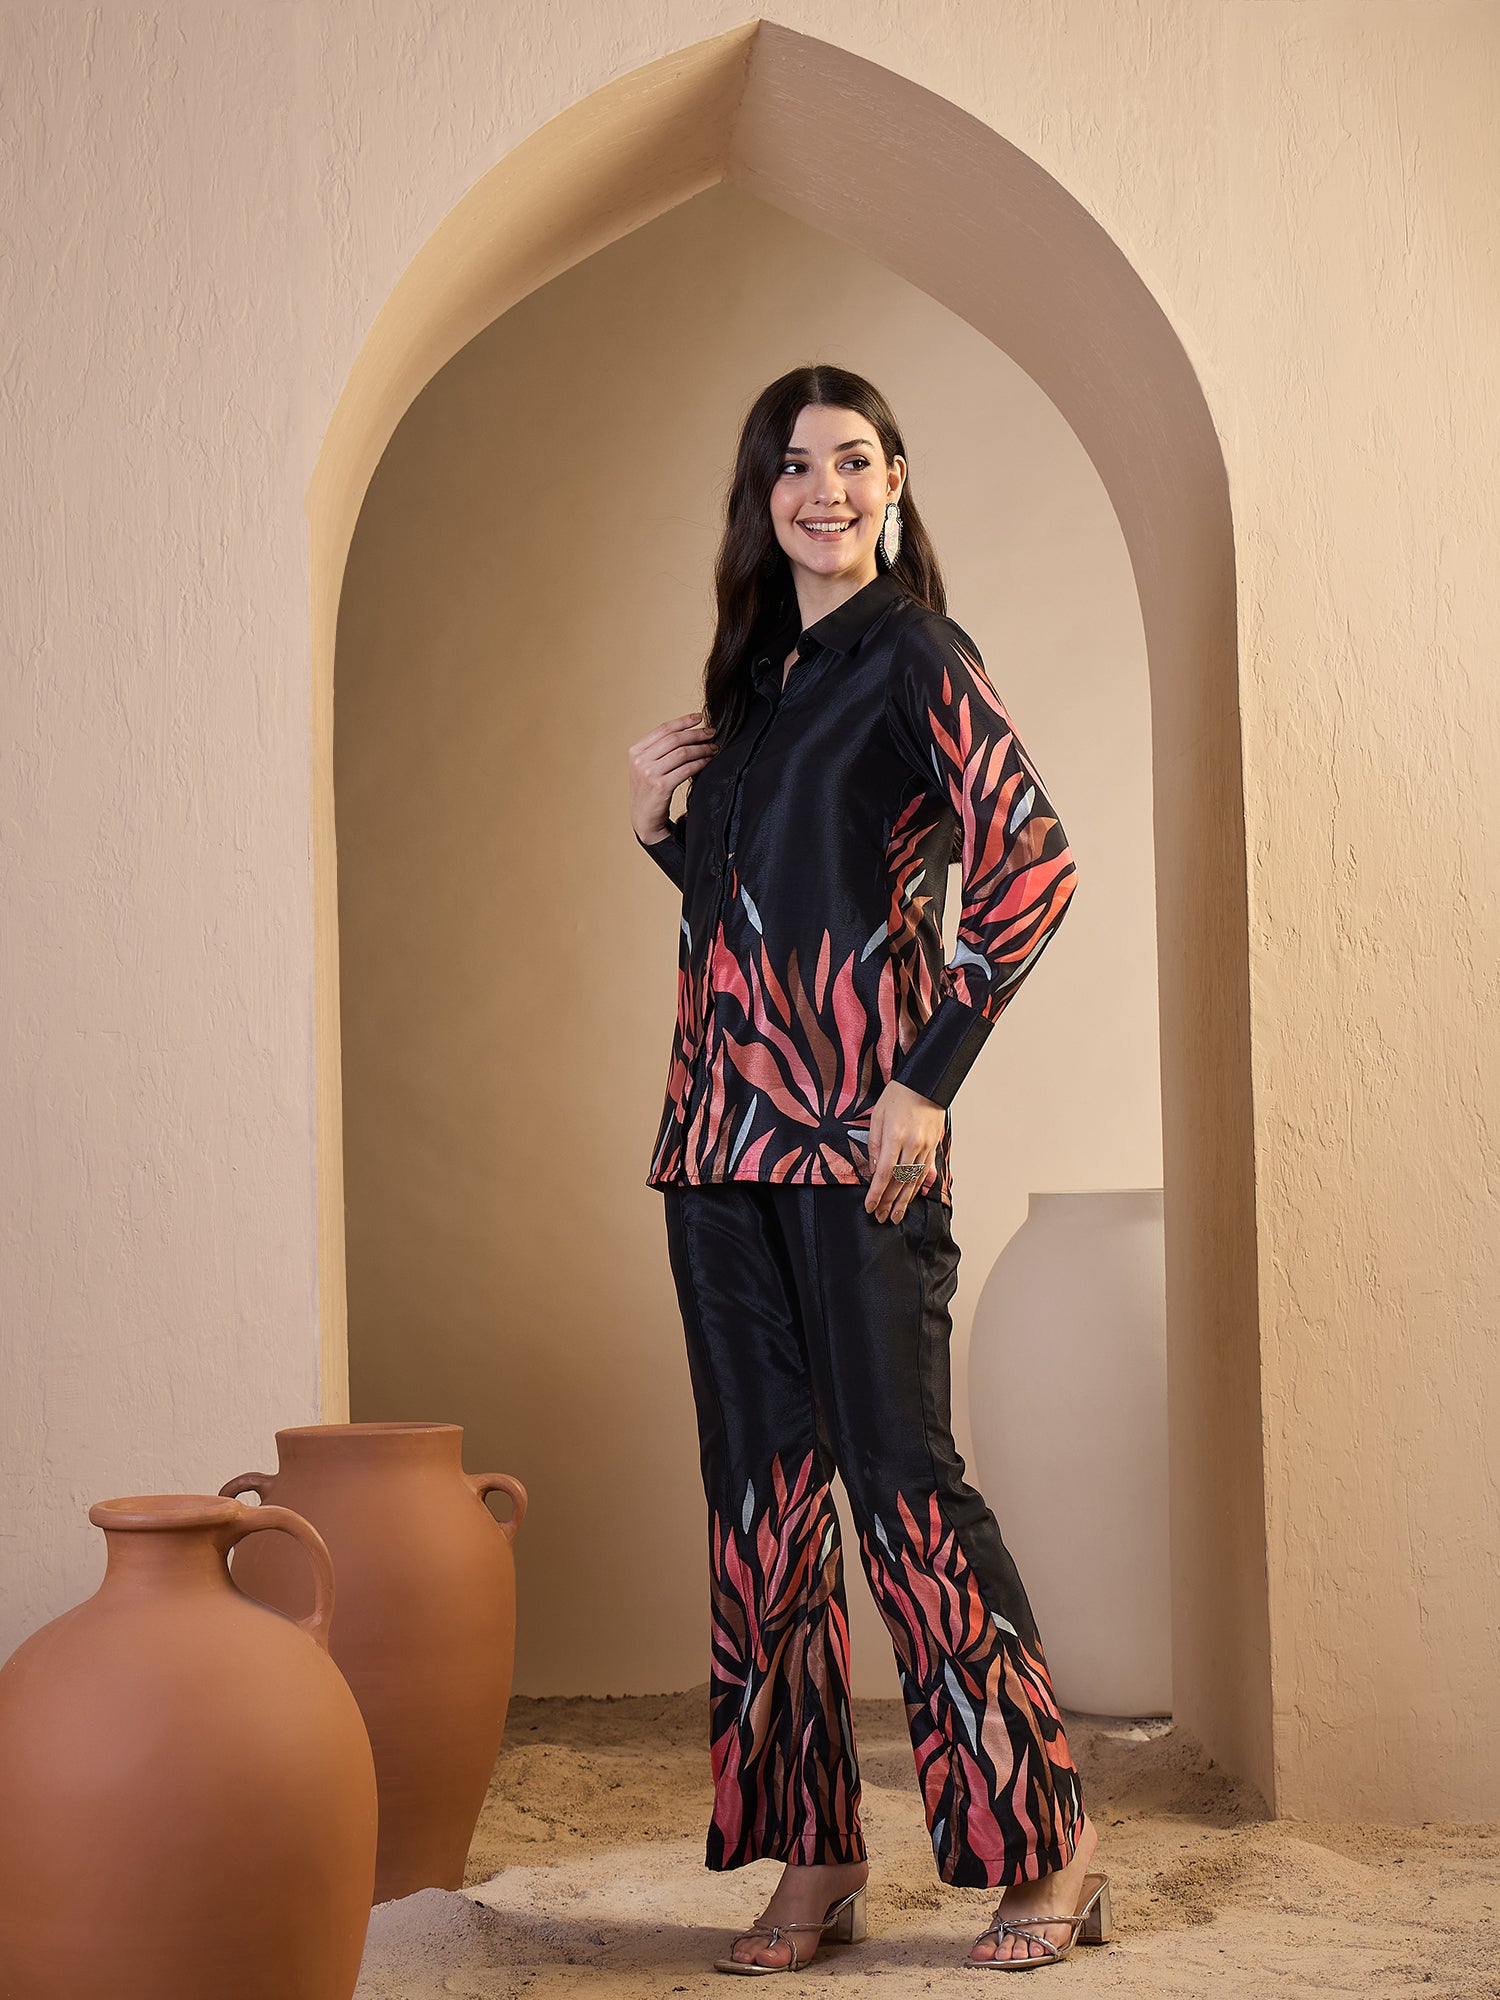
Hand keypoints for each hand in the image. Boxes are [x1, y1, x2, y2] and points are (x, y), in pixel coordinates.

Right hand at [628, 709, 717, 842]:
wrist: (643, 819)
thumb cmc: (650, 791)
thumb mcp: (647, 767)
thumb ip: (659, 750)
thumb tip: (688, 732)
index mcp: (635, 751)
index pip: (663, 729)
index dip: (683, 721)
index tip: (699, 717)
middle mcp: (640, 760)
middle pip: (674, 739)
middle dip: (696, 734)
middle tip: (711, 733)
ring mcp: (649, 773)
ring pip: (682, 753)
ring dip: (701, 749)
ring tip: (713, 748)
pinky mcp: (661, 787)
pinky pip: (686, 769)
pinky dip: (700, 763)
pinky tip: (708, 762)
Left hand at [864, 1079, 944, 1222]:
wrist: (925, 1083)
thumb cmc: (899, 1096)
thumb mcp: (877, 1116)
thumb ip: (874, 1145)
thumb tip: (872, 1170)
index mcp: (894, 1137)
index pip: (883, 1174)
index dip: (876, 1194)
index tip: (870, 1207)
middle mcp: (911, 1145)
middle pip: (899, 1182)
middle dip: (889, 1203)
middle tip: (881, 1218)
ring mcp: (925, 1147)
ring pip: (913, 1181)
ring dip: (904, 1201)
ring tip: (896, 1216)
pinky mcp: (933, 1146)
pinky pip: (924, 1172)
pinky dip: (917, 1187)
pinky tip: (911, 1198)